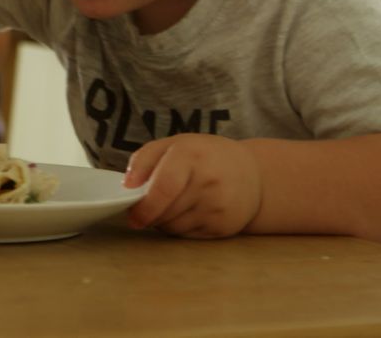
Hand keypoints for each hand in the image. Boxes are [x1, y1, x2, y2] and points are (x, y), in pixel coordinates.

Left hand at [123, 134, 262, 238]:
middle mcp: (209, 181)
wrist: (252, 175)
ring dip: (161, 221)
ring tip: (168, 206)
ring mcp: (218, 206)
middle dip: (148, 214)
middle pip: (165, 211)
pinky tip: (186, 213)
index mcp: (191, 155)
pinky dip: (178, 228)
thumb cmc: (204, 157)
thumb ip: (144, 159)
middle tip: (145, 207)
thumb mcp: (174, 145)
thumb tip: (127, 186)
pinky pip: (186, 235)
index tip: (132, 214)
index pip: (164, 187)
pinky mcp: (223, 227)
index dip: (144, 205)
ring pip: (173, 226)